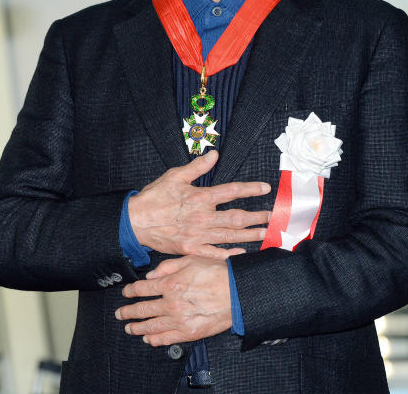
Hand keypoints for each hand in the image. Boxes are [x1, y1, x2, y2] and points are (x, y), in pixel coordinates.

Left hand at [117, 255, 234, 344]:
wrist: (238, 292)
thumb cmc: (218, 273)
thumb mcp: (191, 260)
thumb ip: (167, 267)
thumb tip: (150, 275)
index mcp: (170, 284)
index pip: (142, 288)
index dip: (131, 291)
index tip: (126, 293)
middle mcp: (171, 303)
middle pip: (142, 309)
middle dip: (128, 311)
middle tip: (120, 313)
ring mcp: (179, 320)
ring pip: (151, 326)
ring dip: (137, 327)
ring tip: (129, 328)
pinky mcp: (189, 333)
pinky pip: (166, 338)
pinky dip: (154, 340)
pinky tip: (148, 339)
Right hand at [129, 150, 270, 259]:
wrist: (135, 221)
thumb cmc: (154, 197)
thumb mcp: (175, 176)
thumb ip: (197, 166)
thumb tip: (214, 154)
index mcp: (200, 197)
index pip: (232, 191)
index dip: (251, 189)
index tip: (265, 189)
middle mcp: (202, 217)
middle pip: (236, 218)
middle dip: (256, 217)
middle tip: (271, 217)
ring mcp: (197, 236)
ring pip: (229, 236)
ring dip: (249, 235)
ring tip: (264, 233)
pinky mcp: (191, 249)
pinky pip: (214, 253)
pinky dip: (229, 253)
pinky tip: (241, 252)